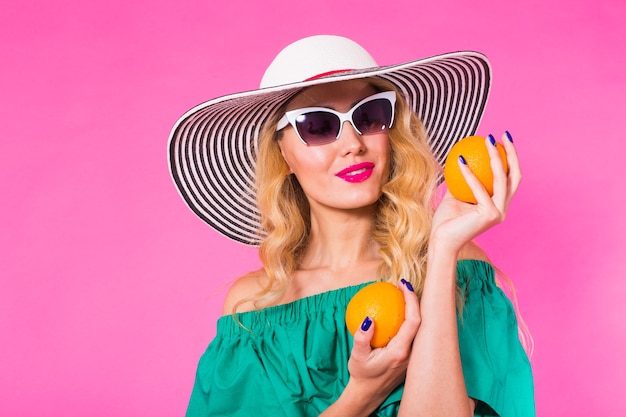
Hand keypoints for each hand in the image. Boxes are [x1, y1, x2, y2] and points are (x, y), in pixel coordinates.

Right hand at [344, 281, 420, 408]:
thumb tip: (368, 319)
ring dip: (413, 308)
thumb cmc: (362, 375)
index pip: (414, 321)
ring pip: (419, 327)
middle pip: (422, 321)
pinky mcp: (410, 355)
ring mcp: (413, 355)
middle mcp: (411, 353)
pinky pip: (411, 332)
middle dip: (416, 300)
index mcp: (401, 352)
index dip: (412, 301)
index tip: (403, 286)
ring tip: (401, 293)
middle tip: (403, 285)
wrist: (369, 394)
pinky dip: (406, 317)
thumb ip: (362, 338)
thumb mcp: (357, 357)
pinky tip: (395, 310)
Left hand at [431, 132, 521, 252]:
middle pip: (514, 176)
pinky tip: (461, 159)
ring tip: (486, 140)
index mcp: (498, 205)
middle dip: (512, 153)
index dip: (510, 158)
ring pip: (501, 179)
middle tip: (501, 135)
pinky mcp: (489, 215)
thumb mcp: (454, 195)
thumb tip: (461, 157)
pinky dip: (469, 173)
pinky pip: (478, 188)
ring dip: (495, 157)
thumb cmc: (445, 221)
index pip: (509, 179)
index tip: (501, 140)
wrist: (441, 241)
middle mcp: (502, 209)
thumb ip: (462, 180)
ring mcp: (498, 213)